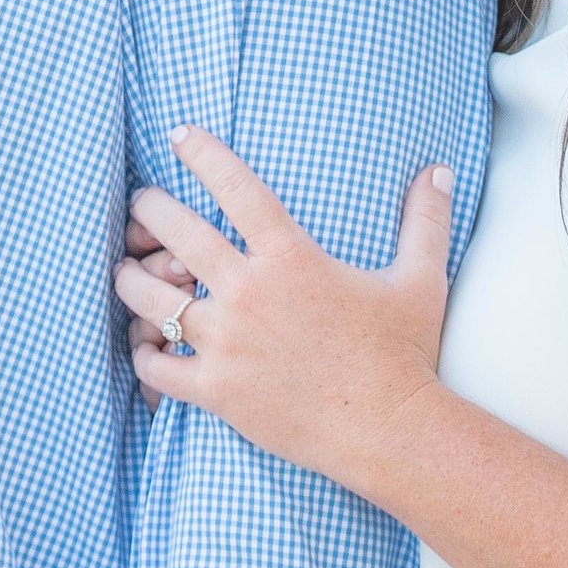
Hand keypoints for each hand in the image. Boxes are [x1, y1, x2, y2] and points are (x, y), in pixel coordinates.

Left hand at [115, 131, 453, 499]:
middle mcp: (249, 292)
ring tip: (127, 271)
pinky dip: (143, 350)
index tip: (179, 135)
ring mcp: (227, 343)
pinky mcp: (216, 390)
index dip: (201, 153)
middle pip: (173, 231)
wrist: (389, 432)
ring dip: (131, 279)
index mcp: (291, 257)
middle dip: (148, 209)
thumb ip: (425, 220)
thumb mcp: (421, 280)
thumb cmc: (404, 355)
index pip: (234, 186)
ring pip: (149, 297)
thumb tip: (440, 171)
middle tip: (142, 204)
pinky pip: (155, 364)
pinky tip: (145, 342)